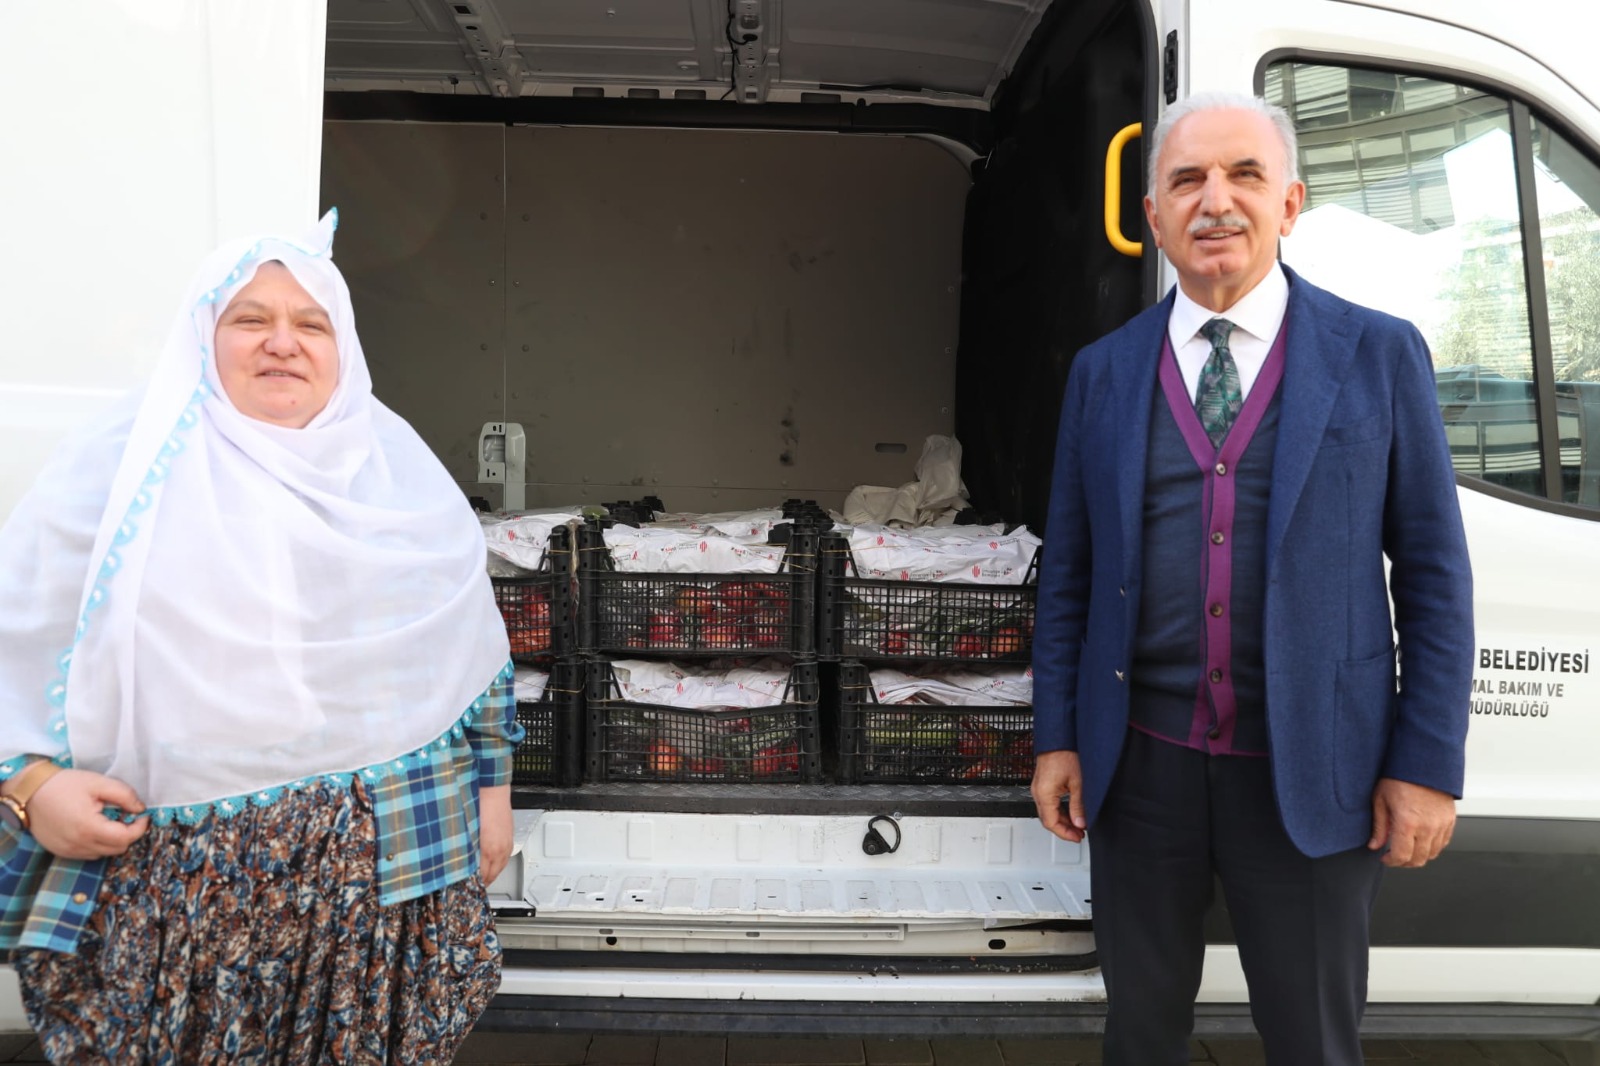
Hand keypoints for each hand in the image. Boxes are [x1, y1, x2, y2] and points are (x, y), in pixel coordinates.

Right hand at [23, 769, 149, 859]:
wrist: (29, 793)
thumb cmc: (63, 785)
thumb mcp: (98, 783)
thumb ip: (124, 795)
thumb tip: (140, 809)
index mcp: (89, 828)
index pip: (125, 838)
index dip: (140, 827)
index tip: (142, 815)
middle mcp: (79, 845)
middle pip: (117, 849)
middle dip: (128, 833)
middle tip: (125, 815)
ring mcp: (69, 851)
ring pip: (104, 853)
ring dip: (112, 840)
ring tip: (107, 820)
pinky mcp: (62, 852)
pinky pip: (89, 854)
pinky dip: (97, 843)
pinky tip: (93, 827)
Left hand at [478, 784, 513, 884]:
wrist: (492, 792)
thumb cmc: (478, 808)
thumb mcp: (469, 832)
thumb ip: (468, 850)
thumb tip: (463, 862)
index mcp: (488, 849)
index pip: (482, 875)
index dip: (475, 882)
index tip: (469, 885)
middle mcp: (500, 849)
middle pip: (493, 874)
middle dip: (484, 881)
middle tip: (476, 885)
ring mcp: (507, 844)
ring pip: (501, 867)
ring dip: (493, 874)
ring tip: (485, 877)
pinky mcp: (510, 838)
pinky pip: (506, 858)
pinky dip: (500, 864)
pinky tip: (494, 864)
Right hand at [1031, 750, 1086, 841]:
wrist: (1059, 737)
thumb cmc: (1066, 754)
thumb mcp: (1078, 783)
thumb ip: (1078, 806)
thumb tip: (1080, 823)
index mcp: (1044, 793)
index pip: (1051, 823)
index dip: (1064, 833)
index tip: (1077, 837)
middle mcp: (1038, 792)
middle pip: (1048, 819)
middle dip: (1064, 829)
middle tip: (1079, 834)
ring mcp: (1038, 787)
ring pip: (1048, 812)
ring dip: (1062, 821)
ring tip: (1077, 825)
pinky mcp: (1042, 783)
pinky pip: (1048, 803)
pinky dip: (1059, 811)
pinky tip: (1070, 813)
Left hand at [1369, 777, 1455, 867]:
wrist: (1423, 763)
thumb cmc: (1400, 777)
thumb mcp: (1380, 800)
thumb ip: (1379, 826)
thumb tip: (1374, 845)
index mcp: (1408, 823)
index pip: (1402, 856)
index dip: (1391, 862)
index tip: (1385, 858)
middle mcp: (1428, 827)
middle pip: (1418, 859)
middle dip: (1404, 862)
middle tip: (1394, 855)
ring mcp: (1441, 825)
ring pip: (1432, 854)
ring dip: (1419, 856)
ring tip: (1406, 848)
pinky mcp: (1450, 820)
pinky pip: (1443, 843)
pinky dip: (1432, 847)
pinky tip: (1420, 840)